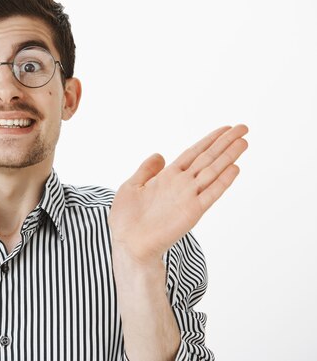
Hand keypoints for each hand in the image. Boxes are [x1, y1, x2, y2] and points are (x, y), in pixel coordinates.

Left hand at [108, 124, 248, 263]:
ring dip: (228, 157)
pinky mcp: (191, 212)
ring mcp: (188, 197)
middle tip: (244, 128)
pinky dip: (222, 182)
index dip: (209, 140)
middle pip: (207, 159)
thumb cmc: (126, 219)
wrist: (127, 243)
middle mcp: (181, 185)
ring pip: (212, 172)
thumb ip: (146, 170)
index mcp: (167, 177)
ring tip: (244, 142)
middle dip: (225, 143)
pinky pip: (210, 194)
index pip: (194, 154)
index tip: (225, 129)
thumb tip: (159, 155)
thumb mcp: (132, 186)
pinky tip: (234, 169)